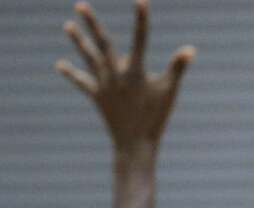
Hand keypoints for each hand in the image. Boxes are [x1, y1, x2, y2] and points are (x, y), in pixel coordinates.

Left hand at [57, 0, 193, 154]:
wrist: (135, 145)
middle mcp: (115, 75)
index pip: (140, 40)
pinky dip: (72, 74)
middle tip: (80, 6)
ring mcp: (104, 85)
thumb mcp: (169, 93)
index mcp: (135, 72)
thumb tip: (191, 50)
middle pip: (102, 44)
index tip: (141, 1)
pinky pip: (82, 83)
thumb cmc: (156, 119)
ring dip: (78, 42)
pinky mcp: (97, 97)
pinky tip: (61, 65)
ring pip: (89, 59)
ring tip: (68, 26)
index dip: (142, 20)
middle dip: (92, 24)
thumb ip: (177, 69)